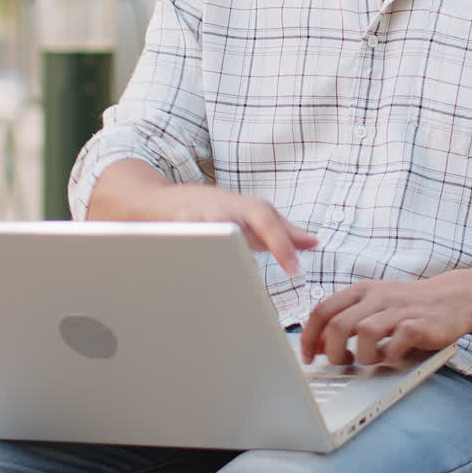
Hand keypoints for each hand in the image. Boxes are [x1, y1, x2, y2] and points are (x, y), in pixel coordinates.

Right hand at [148, 183, 318, 276]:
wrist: (159, 201)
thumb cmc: (212, 211)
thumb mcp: (248, 216)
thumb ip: (281, 232)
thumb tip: (313, 242)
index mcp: (245, 208)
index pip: (269, 222)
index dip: (283, 245)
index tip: (295, 270)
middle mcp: (223, 209)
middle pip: (242, 222)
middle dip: (257, 242)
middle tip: (272, 267)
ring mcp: (196, 216)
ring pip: (214, 228)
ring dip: (223, 244)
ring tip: (232, 266)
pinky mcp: (172, 228)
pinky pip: (185, 241)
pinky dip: (191, 253)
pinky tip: (195, 270)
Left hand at [301, 273, 471, 365]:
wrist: (455, 298)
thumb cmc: (409, 306)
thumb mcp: (374, 305)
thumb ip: (345, 320)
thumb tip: (315, 346)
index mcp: (362, 290)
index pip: (323, 310)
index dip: (309, 336)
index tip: (307, 357)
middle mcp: (377, 297)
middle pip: (338, 324)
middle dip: (332, 351)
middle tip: (340, 362)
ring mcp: (399, 310)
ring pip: (364, 333)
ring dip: (361, 355)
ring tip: (371, 359)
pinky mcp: (418, 325)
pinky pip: (394, 344)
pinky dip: (389, 356)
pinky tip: (393, 356)